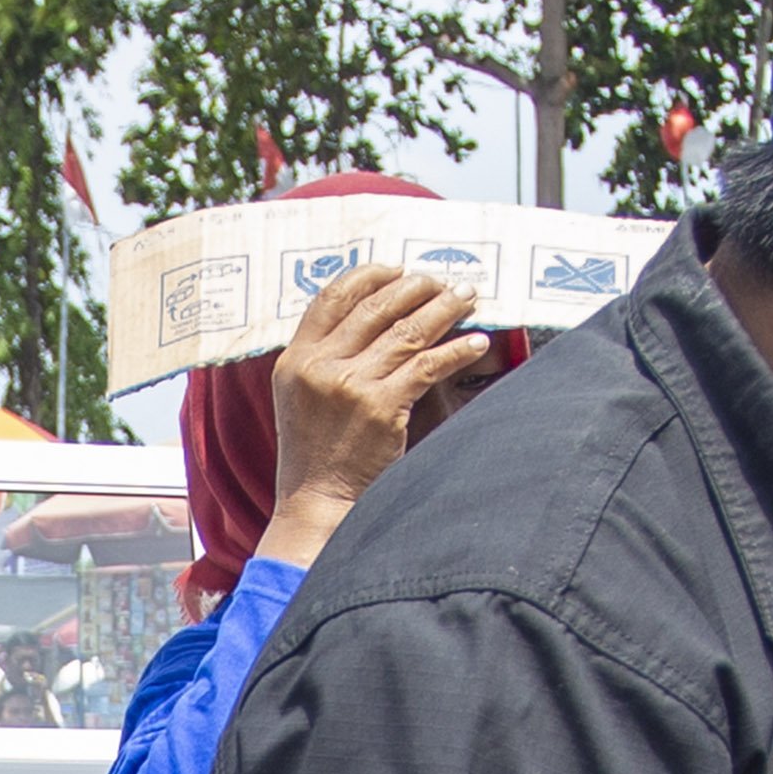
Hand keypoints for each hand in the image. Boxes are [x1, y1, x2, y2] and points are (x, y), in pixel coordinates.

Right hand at [268, 267, 494, 551]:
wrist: (318, 503)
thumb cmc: (316, 453)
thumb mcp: (301, 396)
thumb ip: (323, 357)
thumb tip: (368, 318)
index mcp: (296, 358)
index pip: (333, 297)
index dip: (370, 276)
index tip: (400, 271)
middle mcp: (320, 365)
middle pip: (376, 307)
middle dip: (417, 287)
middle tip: (444, 282)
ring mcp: (351, 386)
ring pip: (406, 331)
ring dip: (444, 309)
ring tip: (468, 298)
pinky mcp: (382, 408)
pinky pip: (427, 366)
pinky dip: (456, 350)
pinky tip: (476, 342)